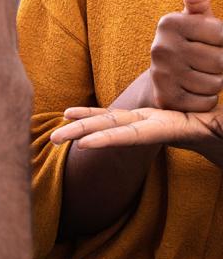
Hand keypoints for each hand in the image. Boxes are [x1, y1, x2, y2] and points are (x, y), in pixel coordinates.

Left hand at [50, 103, 222, 154]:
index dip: (109, 138)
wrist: (222, 132)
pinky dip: (91, 114)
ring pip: (107, 123)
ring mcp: (147, 121)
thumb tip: (219, 128)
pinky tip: (69, 114)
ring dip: (78, 126)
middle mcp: (152, 127)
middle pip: (110, 131)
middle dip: (80, 134)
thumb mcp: (221, 128)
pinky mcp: (146, 114)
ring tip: (53, 135)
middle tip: (53, 141)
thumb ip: (219, 128)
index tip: (85, 144)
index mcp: (168, 129)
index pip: (133, 136)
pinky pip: (114, 115)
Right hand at [148, 0, 222, 111]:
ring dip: (215, 84)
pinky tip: (192, 92)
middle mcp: (160, 46)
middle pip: (220, 61)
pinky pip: (205, 102)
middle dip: (221, 66)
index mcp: (169, 23)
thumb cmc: (187, 45)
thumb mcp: (193, 20)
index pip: (222, 34)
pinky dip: (206, 101)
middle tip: (205, 64)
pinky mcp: (165, 99)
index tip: (210, 44)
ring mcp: (161, 74)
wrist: (161, 82)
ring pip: (215, 83)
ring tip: (199, 77)